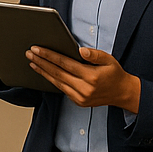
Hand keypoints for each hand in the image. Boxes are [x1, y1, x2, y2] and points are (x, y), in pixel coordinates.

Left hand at [27, 46, 141, 112]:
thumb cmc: (114, 74)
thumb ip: (95, 55)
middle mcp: (84, 88)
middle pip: (57, 73)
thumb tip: (81, 51)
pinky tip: (45, 73)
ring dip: (43, 72)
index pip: (65, 63)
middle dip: (41, 62)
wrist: (122, 93)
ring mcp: (80, 97)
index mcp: (91, 76)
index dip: (49, 55)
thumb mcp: (109, 59)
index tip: (38, 49)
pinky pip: (62, 89)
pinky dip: (52, 80)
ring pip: (57, 82)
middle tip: (30, 53)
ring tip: (32, 62)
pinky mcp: (78, 102)